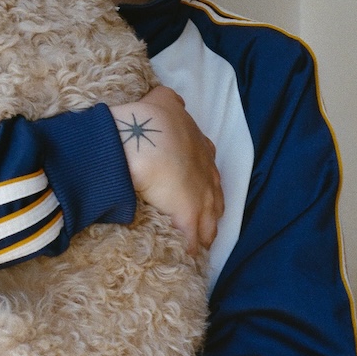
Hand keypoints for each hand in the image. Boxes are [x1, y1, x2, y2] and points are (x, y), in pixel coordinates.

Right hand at [109, 85, 222, 253]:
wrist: (140, 139)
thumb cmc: (149, 119)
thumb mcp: (161, 99)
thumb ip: (169, 101)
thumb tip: (173, 100)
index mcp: (201, 147)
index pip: (209, 168)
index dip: (204, 180)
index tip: (200, 188)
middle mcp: (207, 172)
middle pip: (215, 196)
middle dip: (211, 209)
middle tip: (204, 221)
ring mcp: (201, 195)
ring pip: (210, 219)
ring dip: (205, 231)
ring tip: (200, 243)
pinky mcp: (188, 215)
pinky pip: (193, 237)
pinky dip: (191, 247)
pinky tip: (188, 255)